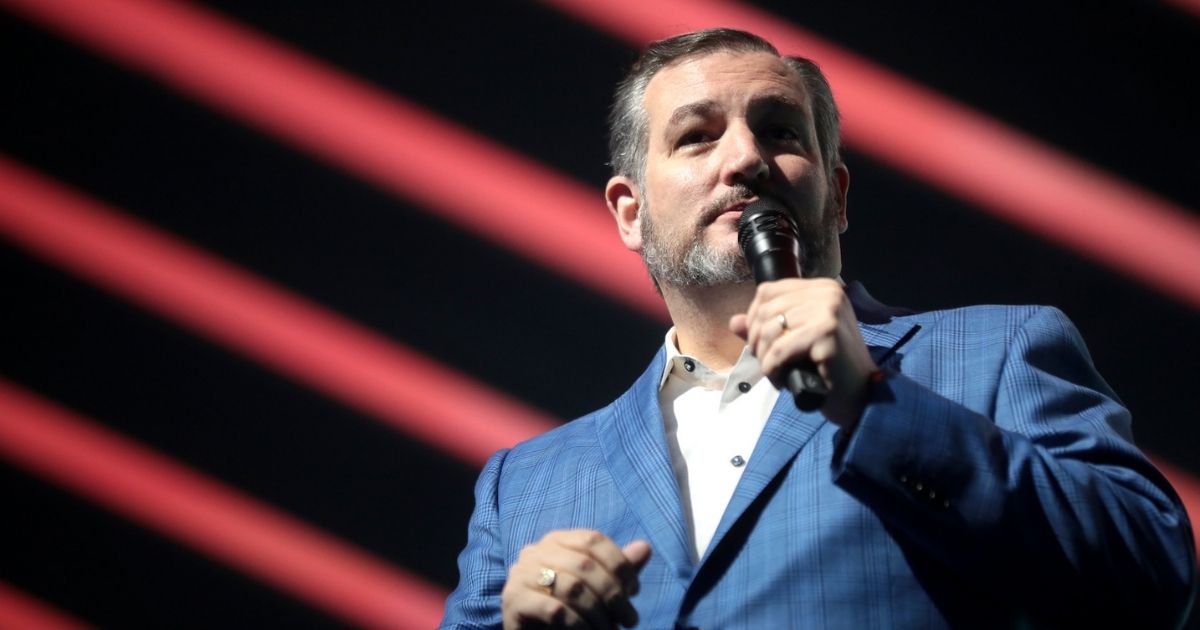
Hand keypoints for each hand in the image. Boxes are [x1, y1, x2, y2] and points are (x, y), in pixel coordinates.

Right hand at [501, 529, 651, 628]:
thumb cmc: (569, 612)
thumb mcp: (598, 589)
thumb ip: (618, 570)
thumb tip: (645, 547)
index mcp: (555, 540)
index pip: (593, 540)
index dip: (620, 564)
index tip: (634, 591)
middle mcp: (534, 551)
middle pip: (585, 564)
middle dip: (614, 594)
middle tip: (629, 620)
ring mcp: (519, 575)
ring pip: (572, 587)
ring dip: (599, 614)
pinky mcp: (513, 601)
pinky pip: (555, 610)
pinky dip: (579, 625)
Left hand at [729, 278, 876, 427]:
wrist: (862, 395)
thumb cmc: (829, 368)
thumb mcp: (796, 341)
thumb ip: (766, 328)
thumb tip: (733, 322)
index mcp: (821, 287)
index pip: (768, 291)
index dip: (754, 318)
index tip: (761, 344)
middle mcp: (827, 292)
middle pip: (766, 310)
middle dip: (757, 342)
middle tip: (769, 364)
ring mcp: (829, 310)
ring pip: (770, 330)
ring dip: (765, 358)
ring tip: (777, 373)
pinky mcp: (827, 332)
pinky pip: (780, 349)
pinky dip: (773, 369)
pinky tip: (782, 380)